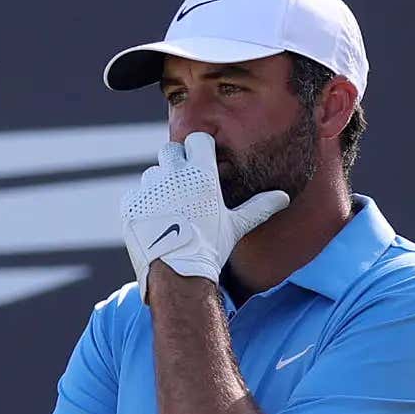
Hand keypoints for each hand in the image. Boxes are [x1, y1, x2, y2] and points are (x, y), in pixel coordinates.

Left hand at [123, 132, 289, 298]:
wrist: (177, 273)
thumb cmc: (211, 248)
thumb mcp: (236, 225)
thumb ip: (258, 207)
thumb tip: (283, 198)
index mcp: (201, 173)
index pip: (197, 140)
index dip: (200, 151)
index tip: (202, 163)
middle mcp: (173, 174)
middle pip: (170, 149)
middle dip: (177, 162)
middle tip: (184, 184)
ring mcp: (149, 188)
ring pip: (152, 173)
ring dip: (159, 184)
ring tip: (170, 209)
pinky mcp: (130, 203)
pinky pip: (135, 193)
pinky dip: (142, 203)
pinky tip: (154, 221)